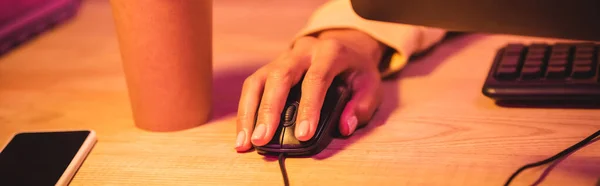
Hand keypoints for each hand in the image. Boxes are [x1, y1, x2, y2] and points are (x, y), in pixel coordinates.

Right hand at [235, 29, 385, 151]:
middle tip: (261, 139)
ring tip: (245, 142)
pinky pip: (252, 87)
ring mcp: (282, 58)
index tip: (303, 134)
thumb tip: (344, 127)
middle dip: (268, 110)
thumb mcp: (370, 85)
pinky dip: (245, 111)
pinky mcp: (269, 68)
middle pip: (279, 76)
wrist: (344, 46)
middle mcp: (302, 52)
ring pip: (258, 81)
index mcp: (329, 52)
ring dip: (248, 113)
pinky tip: (243, 133)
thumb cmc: (356, 70)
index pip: (316, 78)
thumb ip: (361, 106)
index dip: (309, 107)